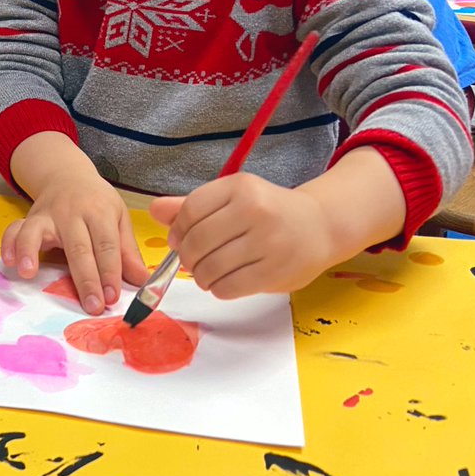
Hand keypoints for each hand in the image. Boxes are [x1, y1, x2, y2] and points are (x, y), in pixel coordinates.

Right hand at [2, 167, 147, 315]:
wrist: (68, 175)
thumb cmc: (96, 202)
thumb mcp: (118, 217)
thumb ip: (127, 250)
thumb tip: (143, 282)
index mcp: (99, 212)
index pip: (106, 245)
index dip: (110, 272)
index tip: (113, 297)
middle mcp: (72, 213)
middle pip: (78, 247)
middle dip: (86, 278)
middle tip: (93, 306)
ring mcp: (48, 215)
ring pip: (37, 232)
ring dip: (30, 251)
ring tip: (28, 275)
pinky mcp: (29, 218)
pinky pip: (14, 229)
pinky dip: (9, 244)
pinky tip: (9, 262)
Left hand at [149, 173, 334, 298]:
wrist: (320, 226)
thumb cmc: (268, 211)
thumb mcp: (232, 198)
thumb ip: (192, 205)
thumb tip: (154, 210)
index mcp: (240, 187)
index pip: (190, 211)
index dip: (177, 231)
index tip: (177, 240)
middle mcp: (255, 210)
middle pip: (198, 241)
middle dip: (187, 257)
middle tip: (191, 262)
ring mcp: (268, 242)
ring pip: (211, 268)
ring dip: (201, 276)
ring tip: (207, 273)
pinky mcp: (276, 271)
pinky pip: (229, 287)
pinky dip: (218, 289)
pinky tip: (223, 282)